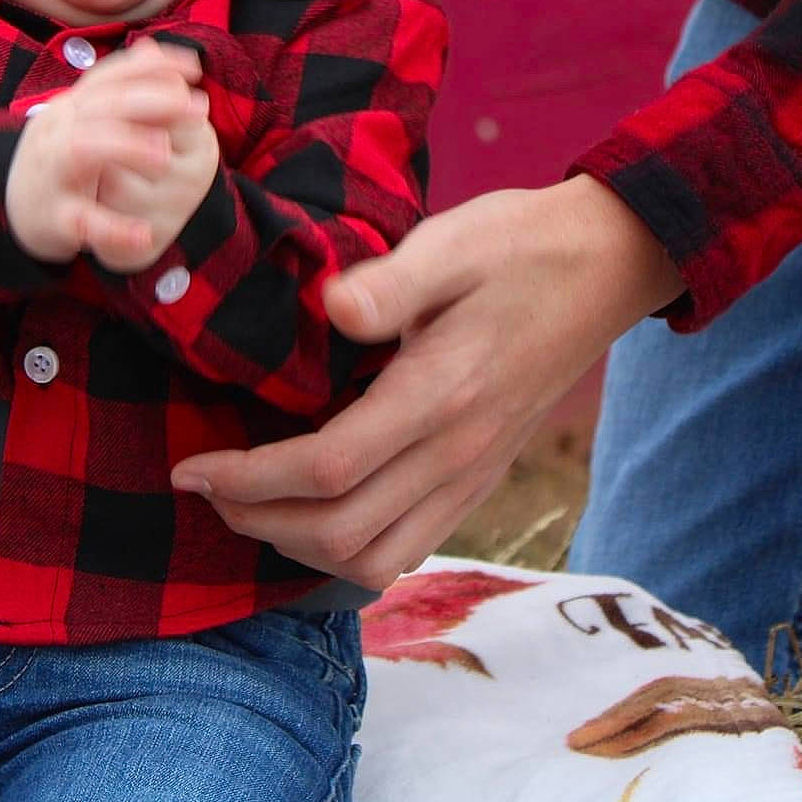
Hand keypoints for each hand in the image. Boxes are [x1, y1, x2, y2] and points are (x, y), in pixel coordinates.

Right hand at [6, 39, 210, 269]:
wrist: (14, 213)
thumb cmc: (60, 163)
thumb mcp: (84, 120)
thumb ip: (119, 89)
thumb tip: (155, 50)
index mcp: (68, 107)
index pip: (109, 77)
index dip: (151, 68)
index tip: (195, 68)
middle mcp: (56, 132)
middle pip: (100, 105)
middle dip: (152, 101)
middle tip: (197, 109)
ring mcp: (51, 174)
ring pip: (83, 148)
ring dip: (127, 146)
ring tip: (165, 157)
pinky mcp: (53, 218)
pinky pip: (81, 221)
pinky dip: (112, 228)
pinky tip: (143, 234)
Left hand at [170, 176, 682, 588]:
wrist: (608, 265)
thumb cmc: (520, 245)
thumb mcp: (453, 241)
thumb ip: (392, 282)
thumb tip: (331, 304)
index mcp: (441, 395)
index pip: (328, 469)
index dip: (249, 479)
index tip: (193, 466)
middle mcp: (458, 452)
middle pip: (340, 533)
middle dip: (257, 520)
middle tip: (204, 486)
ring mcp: (474, 475)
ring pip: (375, 560)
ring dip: (300, 548)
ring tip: (249, 506)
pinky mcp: (481, 479)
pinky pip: (408, 549)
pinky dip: (348, 550)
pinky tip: (314, 509)